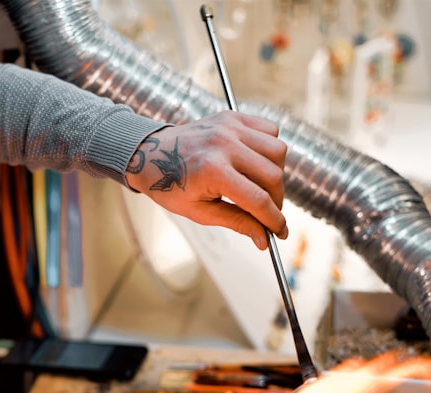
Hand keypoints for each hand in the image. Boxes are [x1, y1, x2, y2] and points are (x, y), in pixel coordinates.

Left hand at [124, 110, 287, 249]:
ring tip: (262, 187)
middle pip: (273, 176)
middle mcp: (224, 144)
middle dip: (277, 200)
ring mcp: (230, 127)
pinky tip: (256, 163)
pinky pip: (270, 130)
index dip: (274, 220)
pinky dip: (270, 149)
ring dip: (277, 173)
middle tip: (268, 212)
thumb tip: (264, 239)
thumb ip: (236, 222)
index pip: (258, 200)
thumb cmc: (171, 185)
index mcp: (213, 171)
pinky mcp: (233, 117)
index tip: (280, 233)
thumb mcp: (199, 212)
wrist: (150, 154)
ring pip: (278, 151)